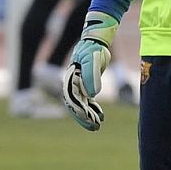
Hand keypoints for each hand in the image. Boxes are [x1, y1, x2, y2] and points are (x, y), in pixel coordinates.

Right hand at [62, 10, 117, 130]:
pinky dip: (93, 108)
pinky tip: (100, 116)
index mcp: (71, 79)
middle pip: (76, 105)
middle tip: (94, 127)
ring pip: (82, 104)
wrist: (96, 42)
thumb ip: (91, 76)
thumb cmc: (93, 50)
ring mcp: (78, 85)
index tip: (88, 120)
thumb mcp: (93, 60)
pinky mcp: (86, 85)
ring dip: (88, 115)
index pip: (73, 100)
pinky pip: (87, 100)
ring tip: (97, 125)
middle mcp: (72, 84)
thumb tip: (92, 94)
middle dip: (84, 117)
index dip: (80, 111)